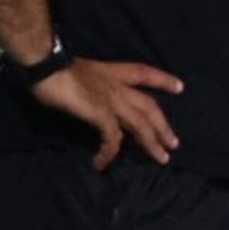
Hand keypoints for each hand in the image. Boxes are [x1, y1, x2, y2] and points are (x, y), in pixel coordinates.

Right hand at [31, 58, 182, 170]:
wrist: (48, 66)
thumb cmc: (57, 67)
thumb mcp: (83, 74)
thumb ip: (93, 86)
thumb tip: (91, 99)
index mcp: (113, 71)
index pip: (145, 73)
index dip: (163, 80)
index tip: (180, 87)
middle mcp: (117, 85)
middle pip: (149, 106)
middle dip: (163, 125)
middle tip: (175, 143)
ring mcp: (112, 100)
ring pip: (141, 125)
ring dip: (152, 143)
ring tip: (161, 158)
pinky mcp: (102, 114)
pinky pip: (112, 139)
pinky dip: (109, 154)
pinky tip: (102, 163)